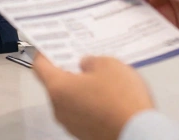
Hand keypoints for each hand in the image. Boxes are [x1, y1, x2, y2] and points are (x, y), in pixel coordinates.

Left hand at [33, 55, 154, 139]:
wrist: (138, 132)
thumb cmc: (122, 100)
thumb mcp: (108, 64)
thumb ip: (90, 61)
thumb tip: (86, 65)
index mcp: (59, 88)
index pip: (40, 66)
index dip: (44, 54)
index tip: (50, 48)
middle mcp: (60, 109)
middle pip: (56, 85)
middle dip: (69, 72)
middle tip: (83, 60)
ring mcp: (71, 124)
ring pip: (70, 100)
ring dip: (81, 89)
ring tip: (102, 80)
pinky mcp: (85, 134)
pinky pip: (82, 113)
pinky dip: (90, 104)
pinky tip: (108, 98)